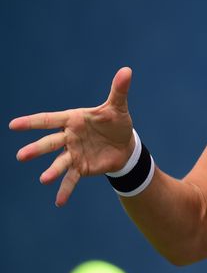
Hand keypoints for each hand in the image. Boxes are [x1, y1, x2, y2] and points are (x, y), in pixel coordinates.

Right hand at [10, 67, 135, 206]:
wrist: (124, 144)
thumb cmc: (116, 122)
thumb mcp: (118, 107)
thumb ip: (119, 90)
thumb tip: (127, 70)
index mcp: (73, 120)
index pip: (50, 120)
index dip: (32, 122)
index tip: (13, 125)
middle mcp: (69, 137)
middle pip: (50, 143)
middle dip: (36, 149)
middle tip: (21, 155)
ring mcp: (73, 153)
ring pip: (59, 162)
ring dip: (51, 171)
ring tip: (43, 179)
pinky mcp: (82, 167)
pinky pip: (72, 179)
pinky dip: (65, 190)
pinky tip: (59, 202)